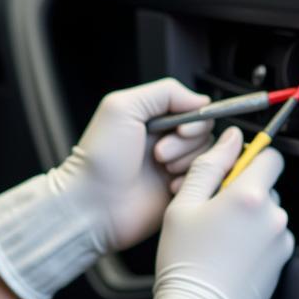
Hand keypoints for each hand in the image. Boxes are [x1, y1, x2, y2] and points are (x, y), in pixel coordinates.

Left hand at [50, 78, 214, 252]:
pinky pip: (203, 182)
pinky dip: (191, 182)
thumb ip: (164, 92)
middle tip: (159, 154)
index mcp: (153, 119)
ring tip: (161, 170)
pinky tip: (169, 187)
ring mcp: (172, 167)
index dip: (193, 120)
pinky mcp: (177, 192)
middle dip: (186, 143)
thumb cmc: (99, 158)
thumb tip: (199, 99)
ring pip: (206, 157)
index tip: (180, 130)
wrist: (92, 205)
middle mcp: (165, 141)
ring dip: (186, 162)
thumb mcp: (123, 107)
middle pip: (204, 133)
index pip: (193, 110)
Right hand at [124, 126, 294, 298]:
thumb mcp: (183, 205)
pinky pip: (271, 236)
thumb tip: (230, 139)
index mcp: (249, 196)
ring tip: (221, 236)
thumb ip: (209, 165)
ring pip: (268, 212)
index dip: (253, 156)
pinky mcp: (281, 262)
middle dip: (245, 190)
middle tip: (215, 209)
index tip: (237, 167)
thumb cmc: (185, 264)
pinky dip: (255, 239)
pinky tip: (231, 252)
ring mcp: (280, 241)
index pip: (271, 154)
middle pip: (267, 184)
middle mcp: (272, 216)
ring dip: (251, 216)